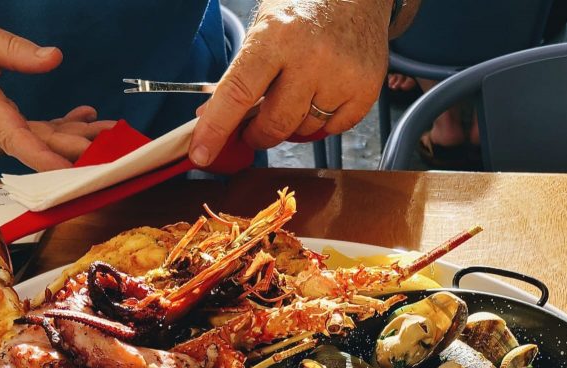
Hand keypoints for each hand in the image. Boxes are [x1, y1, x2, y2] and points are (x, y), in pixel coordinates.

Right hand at [0, 19, 114, 170]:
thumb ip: (12, 48)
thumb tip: (53, 58)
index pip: (17, 138)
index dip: (46, 156)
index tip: (72, 168)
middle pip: (42, 145)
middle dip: (82, 147)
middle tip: (117, 145)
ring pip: (43, 142)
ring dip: (79, 138)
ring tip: (113, 131)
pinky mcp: (2, 133)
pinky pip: (36, 136)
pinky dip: (63, 129)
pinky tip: (86, 118)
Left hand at [189, 0, 390, 164]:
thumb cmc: (304, 8)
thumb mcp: (264, 29)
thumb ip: (240, 72)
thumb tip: (211, 116)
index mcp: (275, 36)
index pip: (238, 93)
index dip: (216, 128)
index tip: (201, 153)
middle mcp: (310, 57)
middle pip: (275, 124)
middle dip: (257, 135)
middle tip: (252, 131)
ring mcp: (341, 76)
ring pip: (305, 131)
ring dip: (293, 125)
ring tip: (295, 97)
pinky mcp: (365, 89)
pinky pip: (334, 129)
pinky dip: (323, 122)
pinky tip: (321, 96)